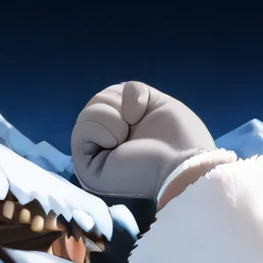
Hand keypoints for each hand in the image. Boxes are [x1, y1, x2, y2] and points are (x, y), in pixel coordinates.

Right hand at [70, 82, 213, 200]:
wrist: (182, 165)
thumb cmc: (179, 139)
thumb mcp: (156, 101)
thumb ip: (132, 93)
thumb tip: (118, 109)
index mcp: (127, 131)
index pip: (109, 96)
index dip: (123, 95)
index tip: (140, 113)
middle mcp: (110, 146)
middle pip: (97, 102)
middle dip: (116, 103)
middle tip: (133, 124)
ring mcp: (98, 159)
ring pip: (87, 114)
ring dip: (111, 116)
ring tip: (126, 136)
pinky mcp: (88, 170)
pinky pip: (80, 131)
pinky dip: (100, 128)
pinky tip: (116, 142)